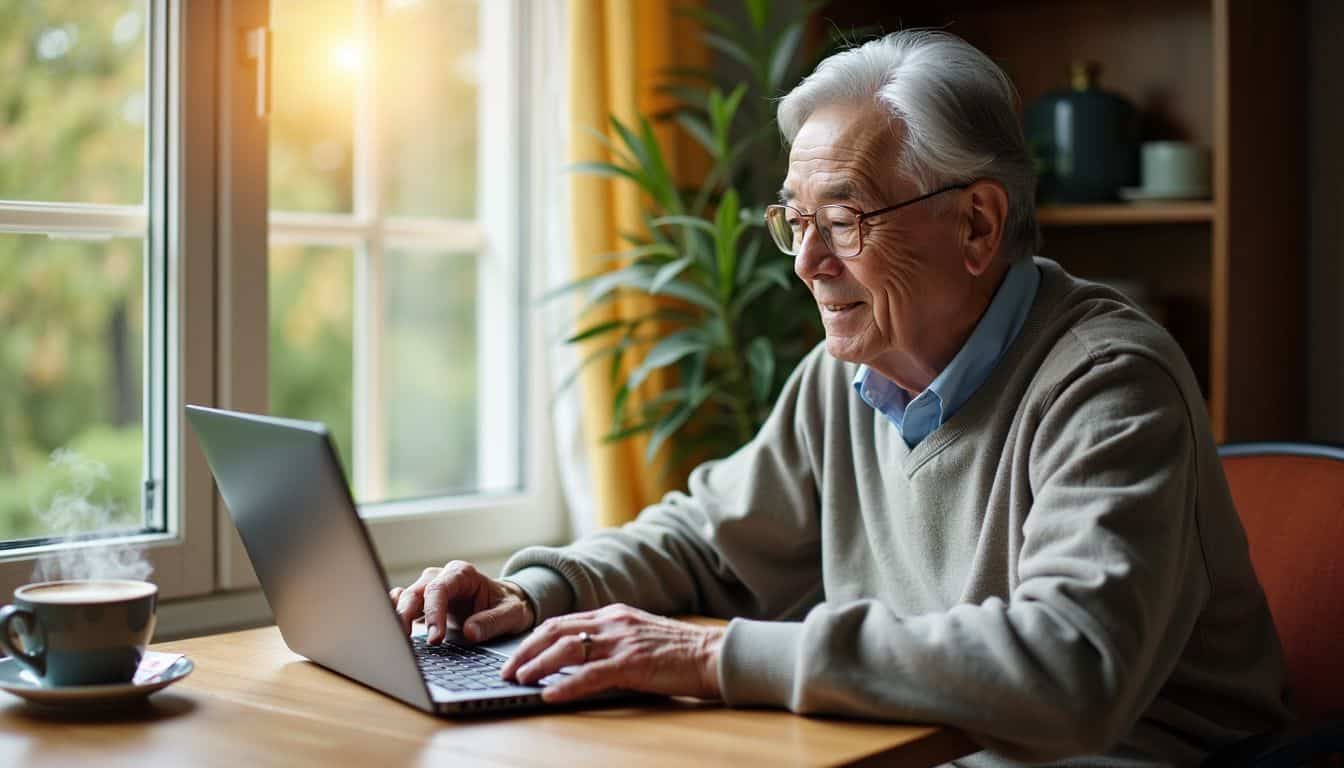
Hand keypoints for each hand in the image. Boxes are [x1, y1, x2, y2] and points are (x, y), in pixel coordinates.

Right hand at [388, 561, 533, 643]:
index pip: (439, 590)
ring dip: (397, 618)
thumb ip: (492, 622)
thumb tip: (469, 632)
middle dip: (406, 616)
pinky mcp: (423, 603)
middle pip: (416, 593)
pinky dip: (395, 615)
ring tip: (394, 641)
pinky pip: (403, 604)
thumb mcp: (511, 614)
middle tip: (405, 644)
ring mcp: (429, 588)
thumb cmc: (508, 605)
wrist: (505, 603)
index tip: (435, 639)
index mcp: (463, 574)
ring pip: (405, 599)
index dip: (434, 613)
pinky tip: (391, 629)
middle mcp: (442, 577)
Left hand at [500, 603, 724, 703]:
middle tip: (506, 671)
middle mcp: (613, 622)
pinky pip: (591, 674)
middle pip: (555, 630)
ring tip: (520, 680)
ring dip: (538, 665)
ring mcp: (623, 641)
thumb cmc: (680, 652)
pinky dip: (566, 684)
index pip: (562, 622)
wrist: (714, 655)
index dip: (533, 639)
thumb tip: (577, 660)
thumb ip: (610, 641)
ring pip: (567, 648)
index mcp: (613, 614)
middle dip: (525, 651)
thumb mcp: (638, 637)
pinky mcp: (633, 663)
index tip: (515, 656)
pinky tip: (550, 695)